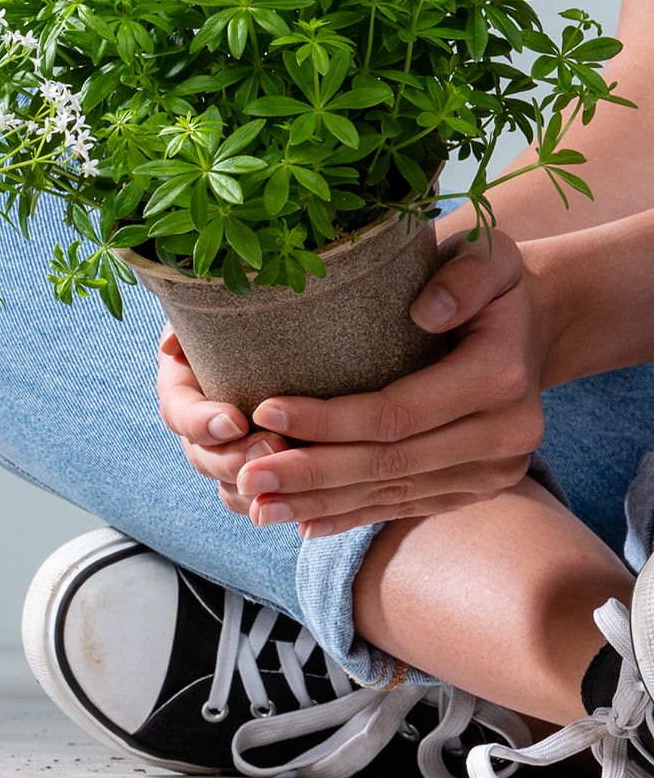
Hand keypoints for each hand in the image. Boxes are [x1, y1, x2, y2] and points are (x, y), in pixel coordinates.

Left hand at [156, 226, 551, 537]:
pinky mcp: (475, 488)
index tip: (264, 412)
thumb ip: (463, 276)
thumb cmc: (490, 281)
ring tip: (258, 508)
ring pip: (391, 491)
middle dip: (311, 473)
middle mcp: (504, 435)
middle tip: (247, 477)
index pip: (397, 411)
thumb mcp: (487, 254)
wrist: (531, 326)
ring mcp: (492, 471)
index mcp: (499, 377)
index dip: (329, 419)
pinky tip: (304, 524)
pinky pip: (406, 505)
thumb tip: (425, 311)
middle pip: (389, 462)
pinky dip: (352, 515)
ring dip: (320, 503)